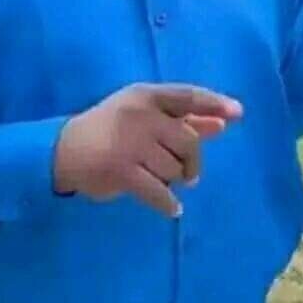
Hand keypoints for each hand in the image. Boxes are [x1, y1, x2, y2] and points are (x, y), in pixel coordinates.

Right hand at [54, 83, 241, 217]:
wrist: (64, 150)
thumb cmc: (110, 130)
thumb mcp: (143, 116)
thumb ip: (182, 119)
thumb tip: (222, 124)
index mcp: (145, 95)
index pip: (187, 96)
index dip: (214, 103)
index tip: (237, 113)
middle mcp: (140, 114)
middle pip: (188, 141)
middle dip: (191, 162)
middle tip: (187, 174)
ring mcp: (130, 142)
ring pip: (174, 169)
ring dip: (171, 180)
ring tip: (153, 178)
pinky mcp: (122, 170)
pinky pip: (160, 193)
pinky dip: (169, 204)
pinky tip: (170, 208)